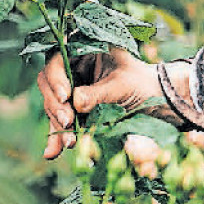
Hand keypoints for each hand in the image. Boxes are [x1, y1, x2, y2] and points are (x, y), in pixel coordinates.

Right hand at [37, 48, 163, 158]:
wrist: (154, 99)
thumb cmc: (141, 83)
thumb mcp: (122, 85)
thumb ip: (99, 93)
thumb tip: (75, 103)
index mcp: (82, 50)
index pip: (57, 59)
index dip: (56, 78)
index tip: (66, 97)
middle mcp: (72, 67)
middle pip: (49, 84)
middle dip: (57, 105)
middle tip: (68, 122)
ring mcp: (70, 88)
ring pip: (54, 105)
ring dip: (57, 125)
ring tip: (69, 143)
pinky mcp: (73, 108)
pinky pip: (60, 121)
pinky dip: (58, 136)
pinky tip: (52, 153)